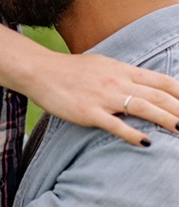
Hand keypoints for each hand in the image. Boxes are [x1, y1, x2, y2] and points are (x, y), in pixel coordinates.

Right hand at [27, 50, 178, 146]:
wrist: (40, 71)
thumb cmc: (70, 69)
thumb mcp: (101, 64)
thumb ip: (122, 74)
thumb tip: (141, 82)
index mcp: (122, 69)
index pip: (161, 81)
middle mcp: (117, 81)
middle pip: (157, 96)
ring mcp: (103, 96)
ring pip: (142, 108)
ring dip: (166, 120)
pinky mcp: (89, 112)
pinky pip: (115, 124)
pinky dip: (132, 134)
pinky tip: (146, 143)